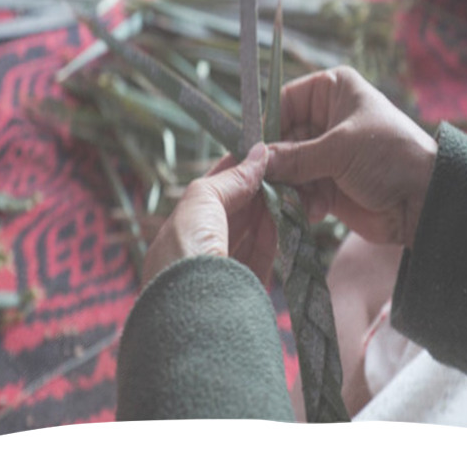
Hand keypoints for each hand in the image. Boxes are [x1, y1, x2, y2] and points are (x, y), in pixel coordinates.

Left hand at [141, 143, 276, 287]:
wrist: (196, 313)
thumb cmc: (187, 249)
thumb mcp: (201, 200)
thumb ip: (231, 178)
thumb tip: (259, 153)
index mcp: (177, 232)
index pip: (210, 193)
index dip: (234, 171)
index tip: (260, 152)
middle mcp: (196, 252)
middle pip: (232, 214)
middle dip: (256, 191)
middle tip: (282, 170)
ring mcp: (221, 274)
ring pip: (249, 235)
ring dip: (269, 211)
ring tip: (289, 190)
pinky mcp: (245, 292)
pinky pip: (262, 259)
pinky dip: (274, 236)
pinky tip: (286, 217)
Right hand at [265, 66, 437, 247]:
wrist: (425, 200)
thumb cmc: (389, 156)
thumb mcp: (340, 149)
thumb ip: (295, 157)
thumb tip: (257, 162)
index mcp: (333, 91)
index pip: (285, 100)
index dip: (268, 124)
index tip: (253, 150)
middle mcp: (327, 118)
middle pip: (282, 138)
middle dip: (277, 164)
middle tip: (268, 183)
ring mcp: (326, 153)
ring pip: (288, 167)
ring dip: (292, 187)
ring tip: (304, 200)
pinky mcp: (328, 184)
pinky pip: (300, 190)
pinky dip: (304, 201)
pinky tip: (318, 211)